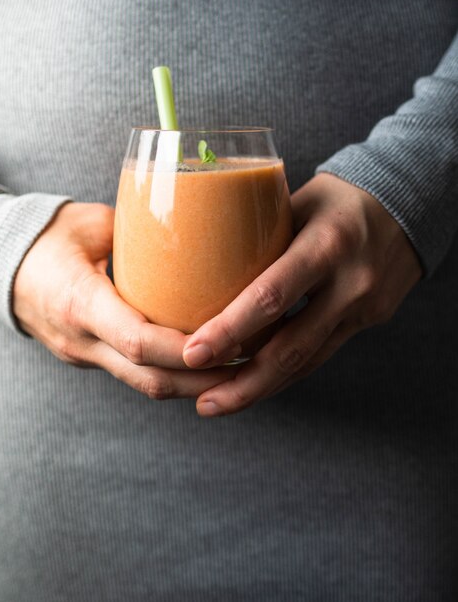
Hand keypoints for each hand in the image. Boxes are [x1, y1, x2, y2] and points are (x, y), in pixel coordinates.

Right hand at [13, 202, 235, 397]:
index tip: (230, 342)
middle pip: (149, 378)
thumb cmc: (51, 236)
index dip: (186, 349)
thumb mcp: (94, 224)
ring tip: (240, 374)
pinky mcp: (92, 360)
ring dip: (195, 387)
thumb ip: (141, 236)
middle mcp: (81, 340)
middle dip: (204, 380)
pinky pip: (137, 376)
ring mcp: (85, 356)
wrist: (3, 264)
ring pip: (146, 387)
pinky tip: (206, 366)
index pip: (137, 340)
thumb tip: (196, 238)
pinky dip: (174, 377)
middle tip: (251, 367)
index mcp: (79, 302)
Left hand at [183, 173, 422, 416]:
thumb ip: (258, 235)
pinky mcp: (368, 322)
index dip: (230, 330)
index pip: (271, 296)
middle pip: (291, 347)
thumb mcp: (298, 200)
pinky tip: (255, 386)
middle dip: (243, 382)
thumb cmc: (339, 198)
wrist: (409, 204)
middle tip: (201, 403)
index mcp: (327, 244)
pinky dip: (285, 374)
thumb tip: (200, 266)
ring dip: (260, 389)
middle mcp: (350, 282)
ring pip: (307, 362)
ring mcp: (364, 308)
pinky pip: (321, 354)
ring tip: (216, 404)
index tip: (193, 354)